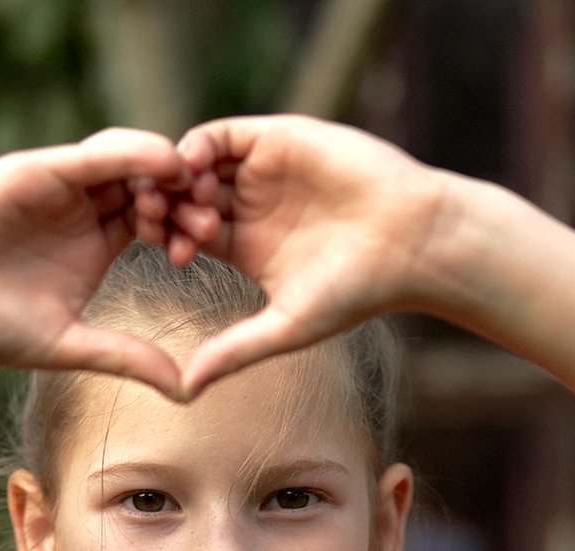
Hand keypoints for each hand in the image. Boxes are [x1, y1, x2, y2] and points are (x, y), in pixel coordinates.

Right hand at [0, 128, 216, 397]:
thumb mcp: (72, 345)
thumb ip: (128, 357)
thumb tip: (185, 391)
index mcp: (96, 241)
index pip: (156, 218)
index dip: (188, 225)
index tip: (220, 242)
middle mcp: (80, 205)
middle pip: (149, 183)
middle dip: (185, 193)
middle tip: (215, 212)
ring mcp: (56, 184)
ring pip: (125, 159)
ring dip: (163, 169)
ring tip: (195, 185)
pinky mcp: (32, 170)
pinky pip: (92, 154)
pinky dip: (129, 154)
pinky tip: (161, 163)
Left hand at [168, 115, 460, 395]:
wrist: (412, 243)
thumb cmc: (359, 290)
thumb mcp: (287, 325)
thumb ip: (235, 350)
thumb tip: (185, 390)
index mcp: (246, 245)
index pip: (185, 233)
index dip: (169, 238)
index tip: (172, 253)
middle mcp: (251, 205)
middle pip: (182, 196)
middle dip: (166, 205)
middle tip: (161, 218)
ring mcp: (263, 170)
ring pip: (196, 163)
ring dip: (177, 177)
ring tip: (181, 197)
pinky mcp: (279, 138)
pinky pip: (221, 135)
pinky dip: (198, 147)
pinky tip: (194, 170)